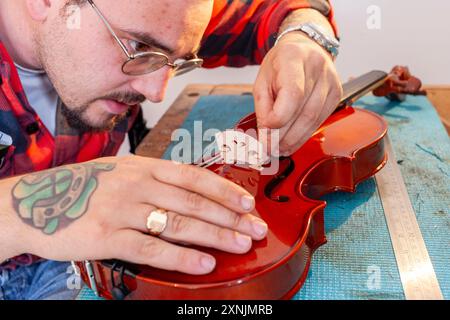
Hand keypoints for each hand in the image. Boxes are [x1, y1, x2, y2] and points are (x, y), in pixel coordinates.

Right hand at [11, 156, 266, 274]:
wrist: (36, 202)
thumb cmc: (86, 188)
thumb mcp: (123, 173)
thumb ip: (156, 181)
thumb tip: (194, 193)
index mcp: (144, 166)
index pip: (194, 177)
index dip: (225, 189)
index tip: (249, 203)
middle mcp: (137, 184)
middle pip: (194, 202)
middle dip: (230, 217)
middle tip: (256, 229)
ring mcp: (122, 209)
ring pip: (178, 223)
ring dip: (215, 235)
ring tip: (240, 245)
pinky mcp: (106, 236)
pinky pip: (151, 248)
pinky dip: (180, 257)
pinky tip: (204, 264)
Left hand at [253, 32, 342, 155]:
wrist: (304, 49)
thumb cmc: (280, 64)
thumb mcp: (262, 80)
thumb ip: (263, 108)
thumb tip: (265, 136)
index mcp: (294, 57)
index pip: (292, 94)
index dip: (278, 119)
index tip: (265, 134)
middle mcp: (317, 67)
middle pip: (303, 111)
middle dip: (284, 137)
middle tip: (269, 150)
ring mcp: (331, 81)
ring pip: (313, 120)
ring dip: (294, 140)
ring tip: (278, 149)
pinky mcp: (337, 94)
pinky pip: (319, 120)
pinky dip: (304, 135)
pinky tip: (292, 141)